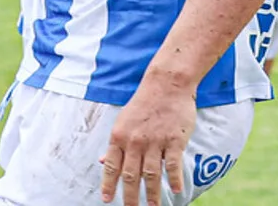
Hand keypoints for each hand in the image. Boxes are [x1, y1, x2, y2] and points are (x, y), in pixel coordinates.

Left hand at [100, 84, 195, 205]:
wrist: (167, 84)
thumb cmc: (144, 103)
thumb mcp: (123, 121)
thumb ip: (115, 144)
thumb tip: (101, 162)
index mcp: (119, 136)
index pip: (111, 166)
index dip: (108, 184)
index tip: (106, 200)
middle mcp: (135, 141)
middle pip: (131, 175)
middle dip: (130, 197)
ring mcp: (155, 141)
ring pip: (152, 174)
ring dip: (153, 194)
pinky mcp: (174, 140)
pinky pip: (173, 164)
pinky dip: (175, 179)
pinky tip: (177, 190)